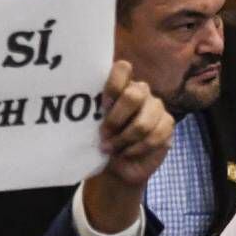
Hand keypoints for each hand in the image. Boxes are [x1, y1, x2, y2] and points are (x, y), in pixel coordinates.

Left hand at [86, 61, 173, 232]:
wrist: (117, 167)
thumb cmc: (101, 141)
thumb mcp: (90, 127)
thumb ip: (90, 113)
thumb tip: (68, 106)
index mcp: (120, 86)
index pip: (122, 68)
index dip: (112, 85)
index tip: (102, 106)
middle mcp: (140, 91)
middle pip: (133, 95)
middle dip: (115, 120)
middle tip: (103, 134)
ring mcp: (156, 106)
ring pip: (143, 121)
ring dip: (124, 140)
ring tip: (112, 148)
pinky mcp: (167, 124)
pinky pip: (155, 135)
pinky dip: (137, 149)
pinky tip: (127, 153)